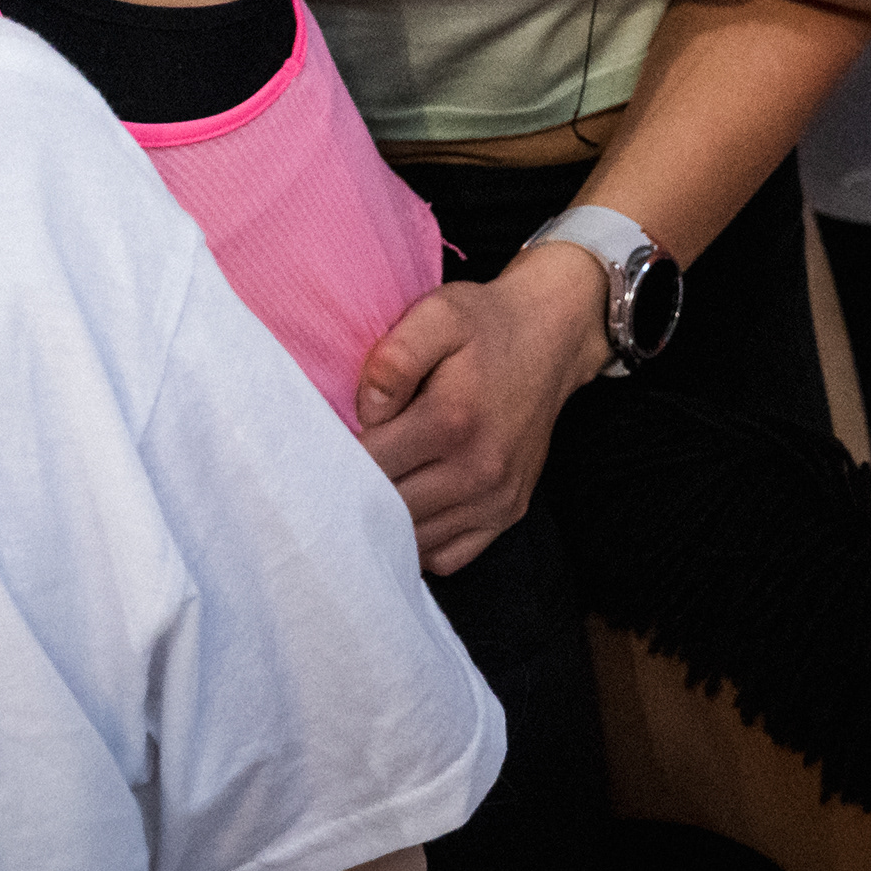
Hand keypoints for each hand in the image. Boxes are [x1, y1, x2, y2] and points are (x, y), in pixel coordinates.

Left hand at [355, 245, 605, 572]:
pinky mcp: (509, 512)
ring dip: (384, 523)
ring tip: (364, 491)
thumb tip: (365, 412)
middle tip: (330, 474)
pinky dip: (421, 542)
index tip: (319, 445)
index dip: (334, 457)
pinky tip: (406, 510)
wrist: (551, 338)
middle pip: (388, 508)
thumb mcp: (437, 314)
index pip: (369, 464)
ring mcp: (497, 498)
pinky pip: (449, 556)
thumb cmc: (485, 324)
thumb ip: (394, 357)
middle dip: (353, 494)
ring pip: (415, 539)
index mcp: (451, 420)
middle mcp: (478, 469)